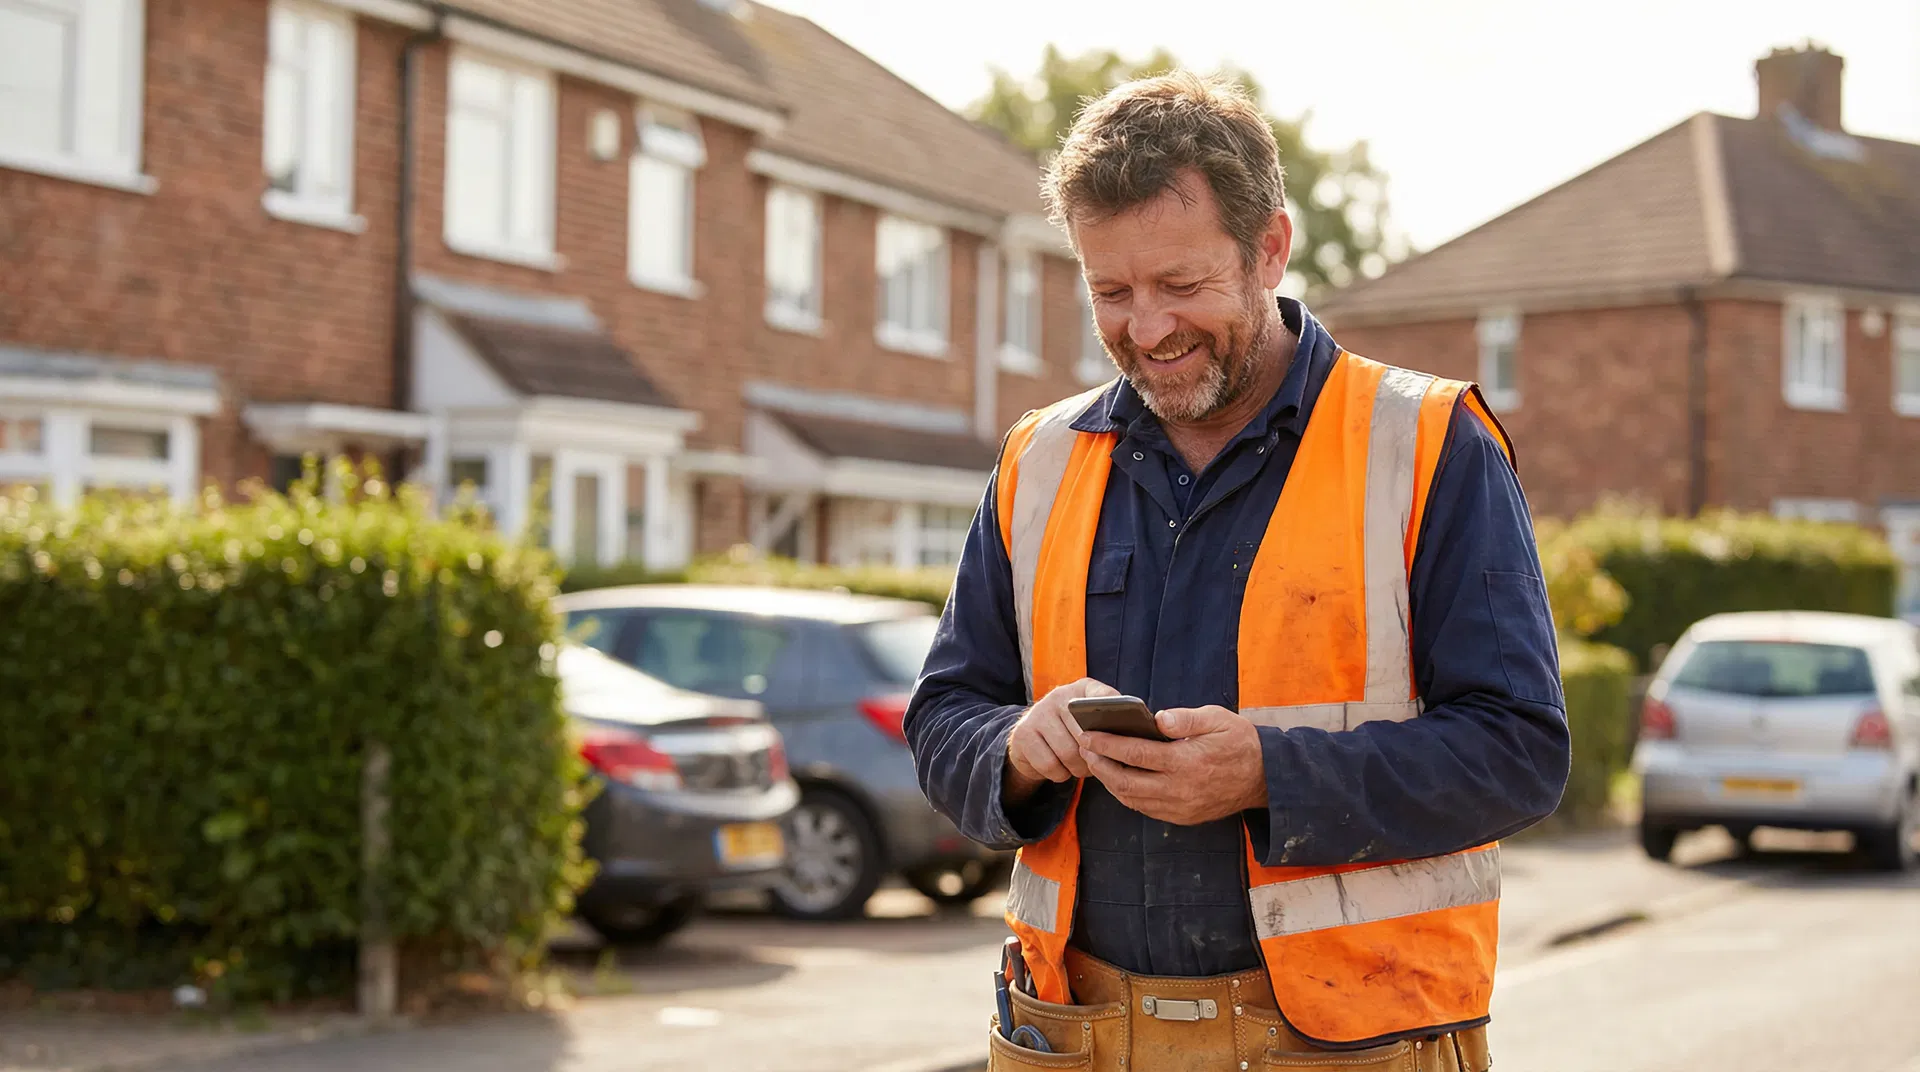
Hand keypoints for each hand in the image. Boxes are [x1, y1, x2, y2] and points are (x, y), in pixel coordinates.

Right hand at [1003, 678, 1119, 803]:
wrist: (1031, 741)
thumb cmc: (1072, 732)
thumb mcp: (1091, 721)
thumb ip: (1112, 723)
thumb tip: (1138, 740)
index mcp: (1083, 688)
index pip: (1103, 696)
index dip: (1116, 710)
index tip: (1127, 724)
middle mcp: (1059, 695)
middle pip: (1087, 735)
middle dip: (1095, 757)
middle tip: (1097, 763)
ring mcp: (1038, 713)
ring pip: (1069, 753)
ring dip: (1078, 769)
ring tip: (1080, 767)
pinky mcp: (1023, 734)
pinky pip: (1050, 765)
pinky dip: (1060, 774)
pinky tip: (1061, 768)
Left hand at [1079, 706, 1266, 825]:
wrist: (1265, 778)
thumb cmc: (1239, 742)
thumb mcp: (1218, 719)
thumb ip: (1186, 718)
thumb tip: (1157, 718)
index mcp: (1186, 762)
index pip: (1136, 754)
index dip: (1107, 745)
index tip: (1088, 735)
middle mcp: (1179, 790)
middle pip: (1126, 781)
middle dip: (1100, 764)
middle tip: (1084, 747)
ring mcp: (1180, 808)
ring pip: (1132, 799)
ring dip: (1109, 782)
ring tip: (1095, 762)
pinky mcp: (1182, 817)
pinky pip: (1145, 809)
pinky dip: (1126, 795)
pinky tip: (1117, 779)